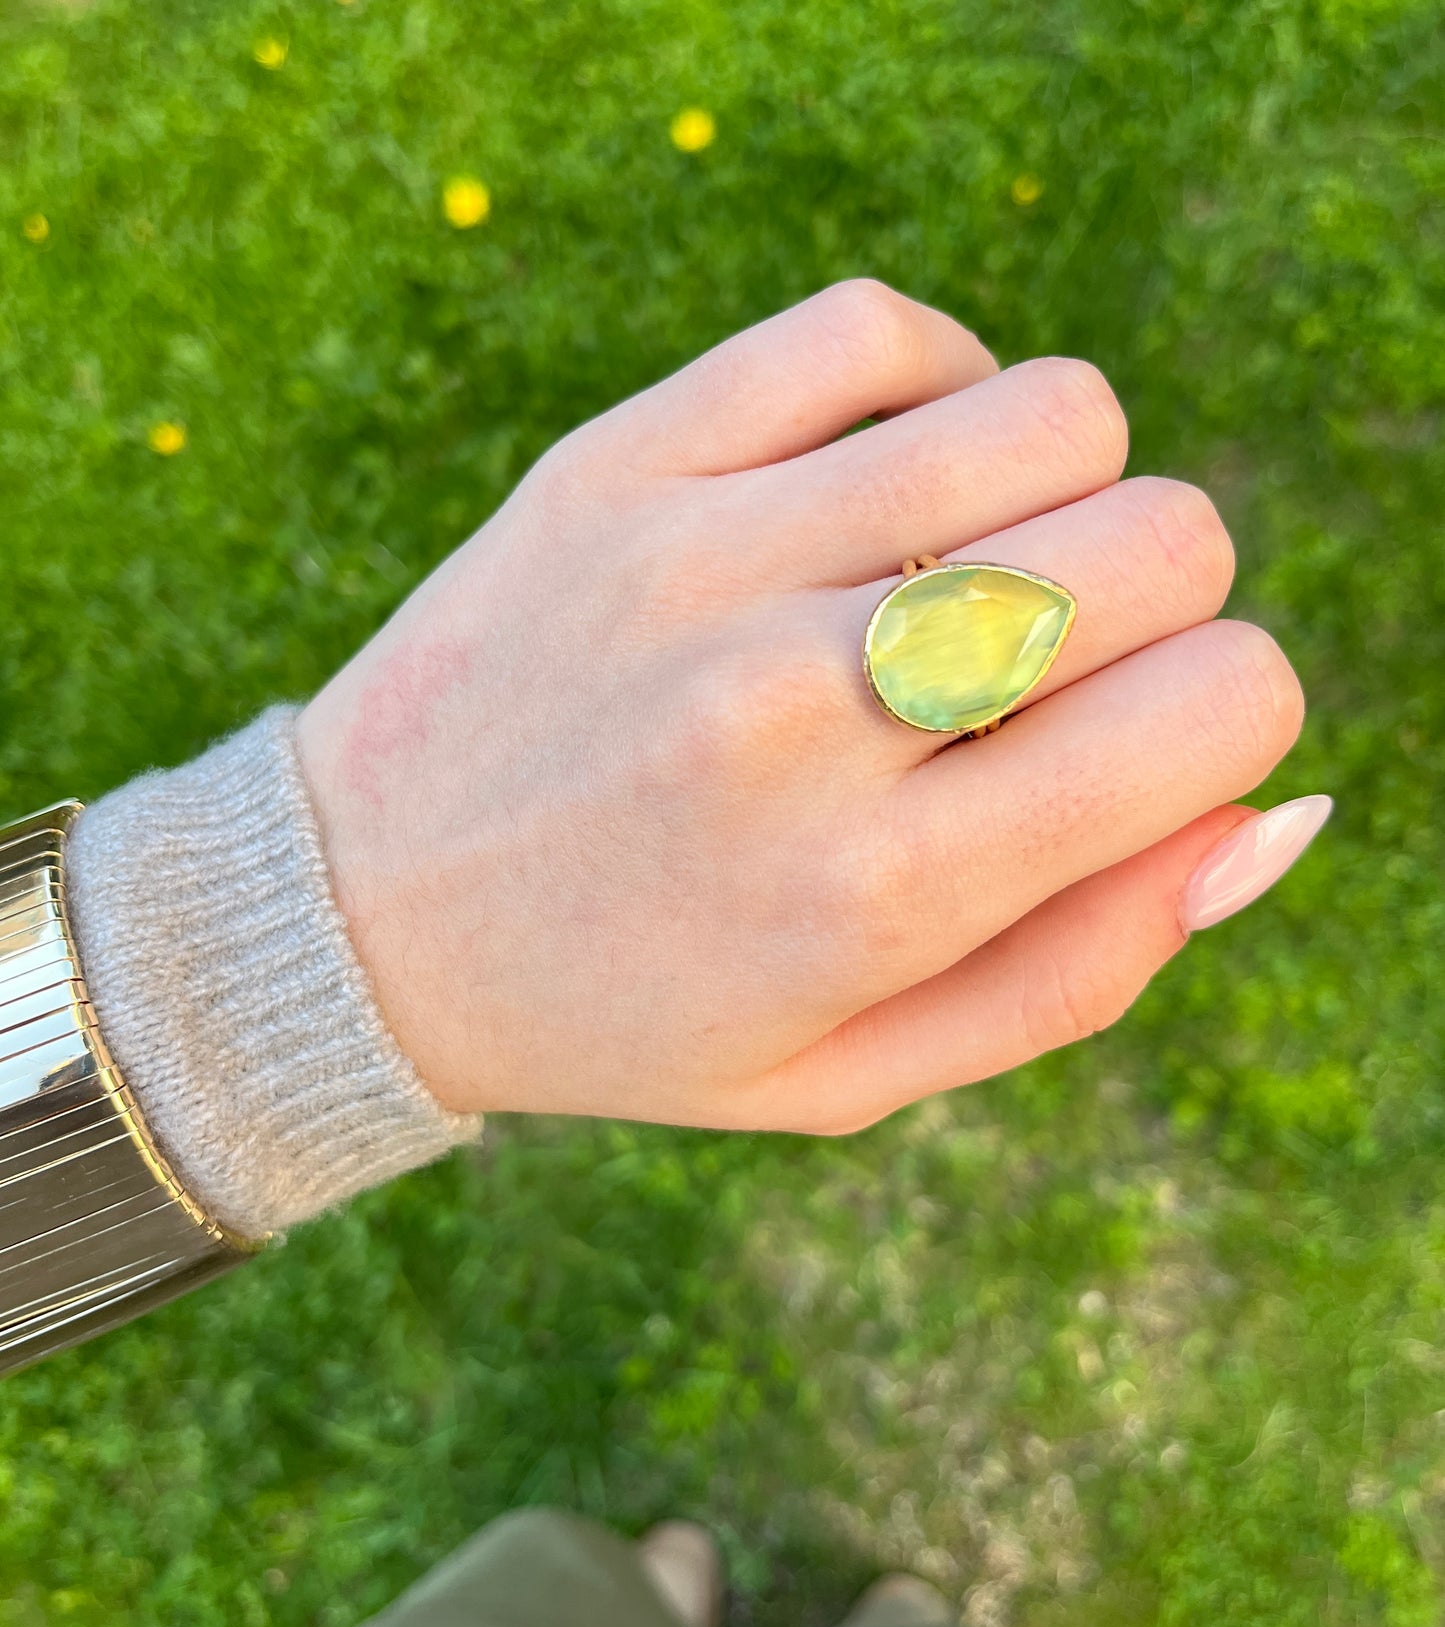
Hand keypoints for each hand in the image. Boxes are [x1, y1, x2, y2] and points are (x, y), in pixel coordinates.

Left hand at [296, 280, 1309, 1132]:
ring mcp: (705, 560)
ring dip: (1061, 497)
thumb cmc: (637, 1011)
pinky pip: (876, 332)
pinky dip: (935, 388)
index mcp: (878, 889)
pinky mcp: (622, 460)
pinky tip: (885, 487)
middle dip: (1161, 609)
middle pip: (1164, 537)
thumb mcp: (858, 1074)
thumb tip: (1269, 808)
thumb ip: (1086, 968)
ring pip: (1051, 416)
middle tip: (1043, 675)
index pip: (1220, 705)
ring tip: (963, 580)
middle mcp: (801, 710)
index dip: (1226, 718)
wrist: (362, 923)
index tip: (1134, 746)